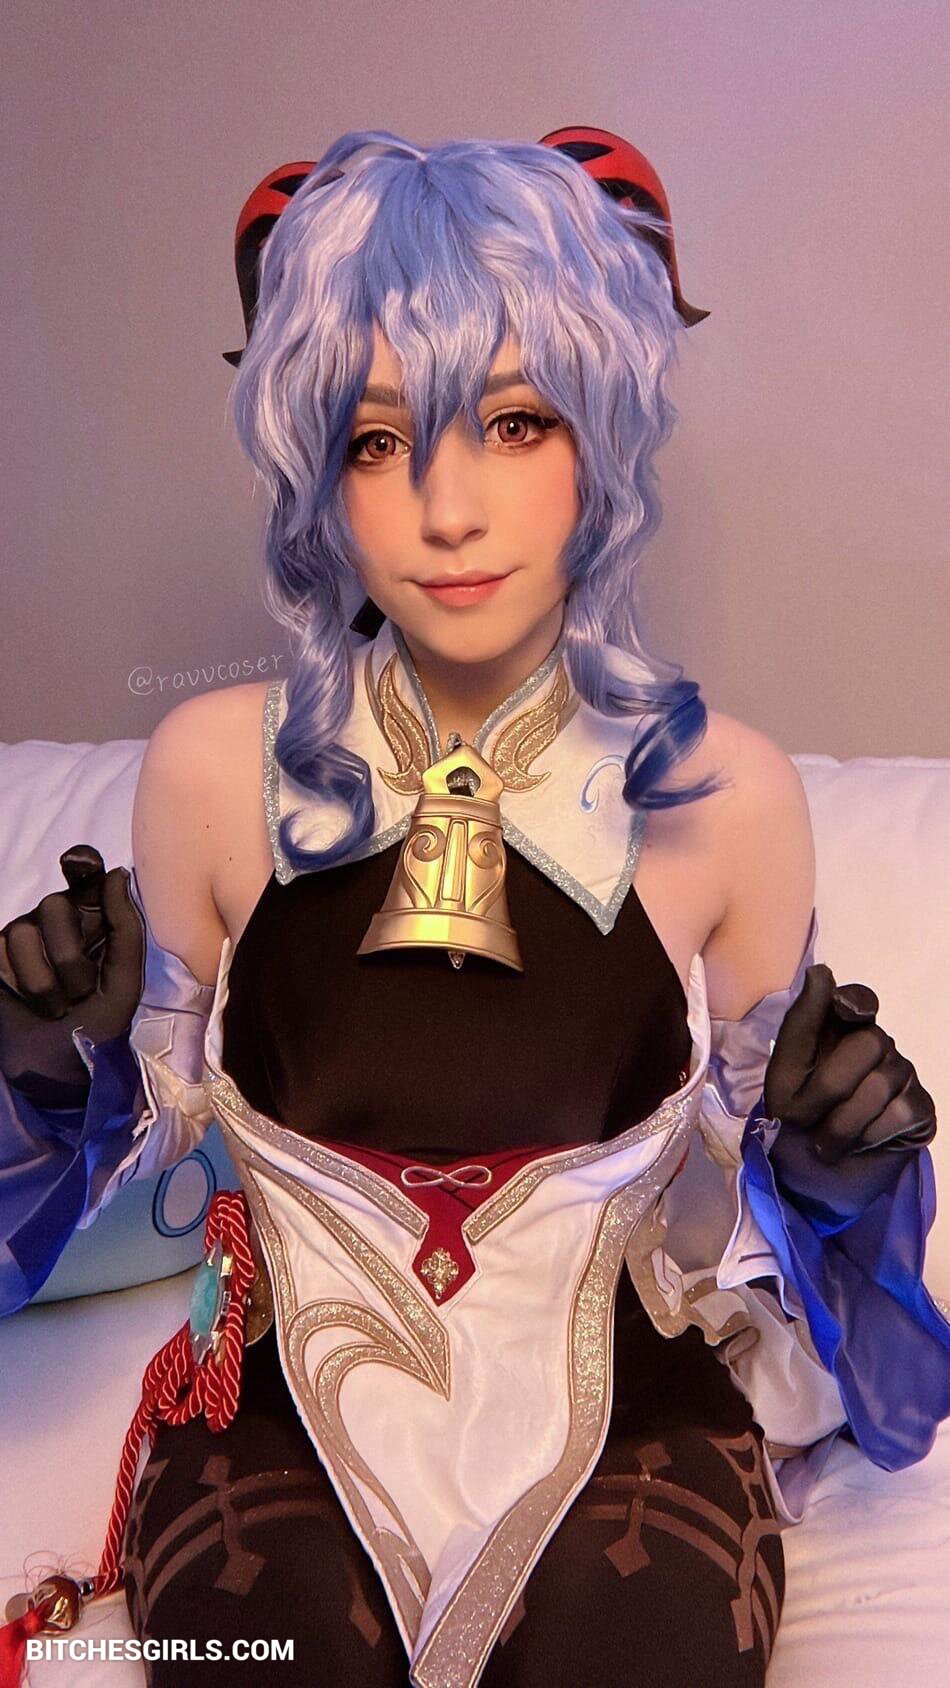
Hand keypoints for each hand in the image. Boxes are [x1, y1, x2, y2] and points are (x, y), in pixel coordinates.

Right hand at [0, 846, 144, 1106]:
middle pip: (56, 904)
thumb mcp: (126, 981)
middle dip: (70, 956)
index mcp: (98, 922)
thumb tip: (116, 872)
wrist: (63, 1071)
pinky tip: (29, 1005)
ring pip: (25, 928)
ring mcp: (27, 938)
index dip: (80, 864)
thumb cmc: (104, 1028)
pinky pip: (1, 952)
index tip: (78, 865)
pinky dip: (19, 985)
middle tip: (81, 991)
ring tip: (57, 1007)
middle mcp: (61, 924)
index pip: (85, 875)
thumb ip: (125, 927)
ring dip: (46, 979)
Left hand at [761, 962, 935, 1213]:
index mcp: (840, 1032)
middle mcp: (876, 1046)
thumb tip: (821, 972)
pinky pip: (899, 1113)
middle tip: (802, 1118)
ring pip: (880, 1084)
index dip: (856, 1001)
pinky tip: (858, 1146)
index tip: (846, 1011)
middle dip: (826, 1087)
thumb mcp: (784, 1074)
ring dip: (841, 1123)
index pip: (860, 1001)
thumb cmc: (792, 1121)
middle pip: (868, 1043)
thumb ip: (802, 1024)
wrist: (808, 1179)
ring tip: (824, 1143)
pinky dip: (868, 1136)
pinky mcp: (919, 1110)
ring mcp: (902, 1076)